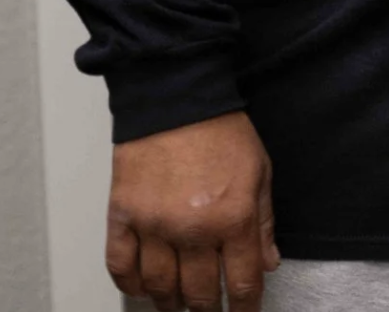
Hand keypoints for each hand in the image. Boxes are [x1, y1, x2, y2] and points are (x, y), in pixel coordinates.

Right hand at [108, 111, 277, 311]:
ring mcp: (154, 225)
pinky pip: (121, 265)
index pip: (243, 282)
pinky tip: (142, 288)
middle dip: (208, 310)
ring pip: (159, 288)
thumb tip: (267, 263)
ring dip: (170, 303)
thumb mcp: (260, 172)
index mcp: (233, 218)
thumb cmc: (220, 130)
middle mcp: (193, 230)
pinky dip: (130, 285)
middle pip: (200, 293)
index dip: (246, 307)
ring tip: (177, 305)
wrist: (176, 98)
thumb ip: (265, 222)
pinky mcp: (123, 216)